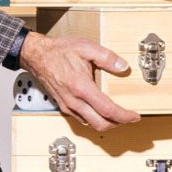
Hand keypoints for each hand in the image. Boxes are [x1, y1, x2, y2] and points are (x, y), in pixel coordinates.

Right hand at [19, 31, 140, 131]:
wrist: (37, 56)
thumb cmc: (59, 51)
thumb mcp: (86, 47)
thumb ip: (107, 57)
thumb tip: (123, 67)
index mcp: (81, 87)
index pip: (107, 110)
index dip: (124, 116)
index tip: (134, 115)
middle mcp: (74, 100)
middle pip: (100, 124)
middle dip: (118, 124)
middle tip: (129, 118)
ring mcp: (68, 106)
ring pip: (91, 124)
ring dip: (106, 123)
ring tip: (117, 115)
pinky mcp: (64, 107)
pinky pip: (82, 120)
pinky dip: (95, 119)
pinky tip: (101, 111)